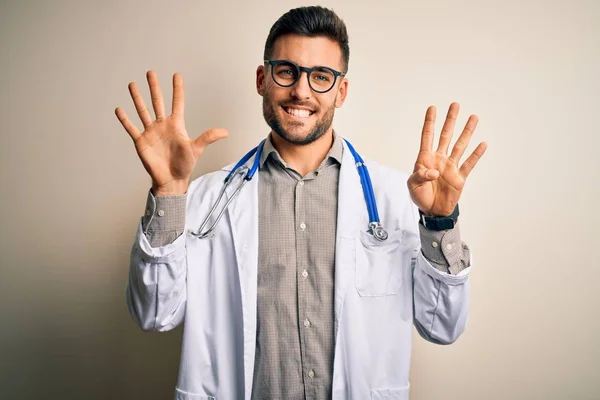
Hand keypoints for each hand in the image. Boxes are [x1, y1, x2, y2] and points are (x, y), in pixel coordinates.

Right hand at [115, 71, 227, 194]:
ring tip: (132, 84)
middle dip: (154, 87)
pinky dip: (125, 119)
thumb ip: (208, 138)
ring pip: (142, 111)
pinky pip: (132, 128)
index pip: (177, 103)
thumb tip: (225, 132)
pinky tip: (119, 109)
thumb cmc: (184, 165)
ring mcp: (151, 132)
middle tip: (151, 72)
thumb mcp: (197, 149)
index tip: (176, 75)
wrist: (172, 180)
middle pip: (157, 102)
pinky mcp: (141, 141)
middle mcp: (162, 125)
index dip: (177, 89)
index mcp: (176, 125)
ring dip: (137, 98)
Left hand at [407, 102, 486, 215]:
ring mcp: (450, 167)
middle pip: (446, 136)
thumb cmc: (420, 196)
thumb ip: (421, 176)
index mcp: (425, 159)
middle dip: (450, 120)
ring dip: (467, 132)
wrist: (432, 211)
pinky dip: (476, 154)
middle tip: (455, 105)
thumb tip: (435, 172)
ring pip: (460, 145)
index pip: (428, 136)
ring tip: (473, 117)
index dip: (430, 122)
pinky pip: (469, 164)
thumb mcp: (413, 185)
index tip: (432, 108)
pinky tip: (482, 144)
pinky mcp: (460, 177)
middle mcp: (439, 159)